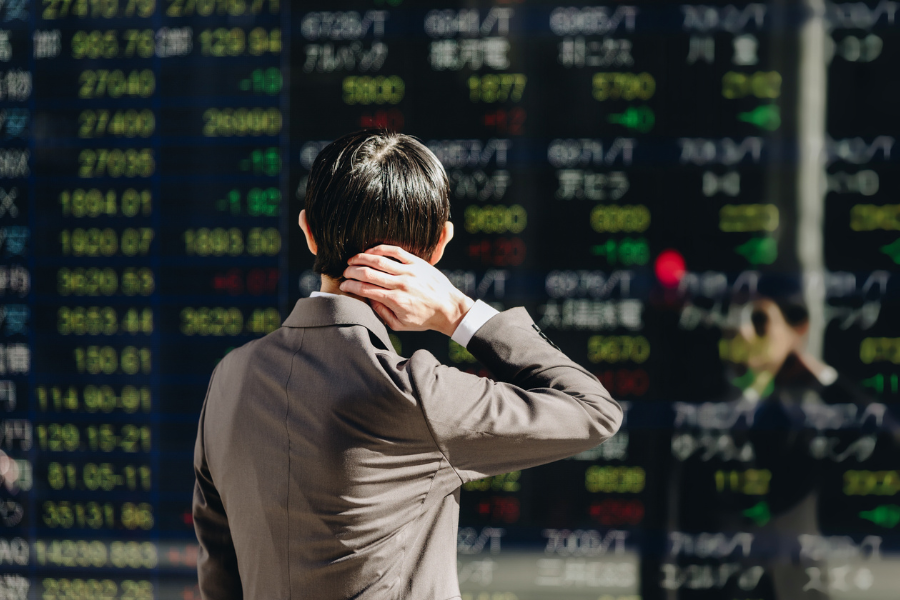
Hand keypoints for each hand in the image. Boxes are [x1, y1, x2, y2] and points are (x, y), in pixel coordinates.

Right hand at [340, 245, 473, 335]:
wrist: (449, 308)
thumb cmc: (424, 319)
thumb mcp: (400, 325)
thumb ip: (381, 313)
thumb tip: (368, 299)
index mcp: (394, 300)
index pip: (364, 289)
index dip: (349, 287)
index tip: (343, 286)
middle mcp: (400, 284)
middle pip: (367, 273)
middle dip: (351, 271)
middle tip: (344, 272)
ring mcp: (409, 271)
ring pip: (378, 260)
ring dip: (361, 258)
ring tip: (352, 260)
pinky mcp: (417, 262)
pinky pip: (395, 251)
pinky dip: (380, 248)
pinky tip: (370, 251)